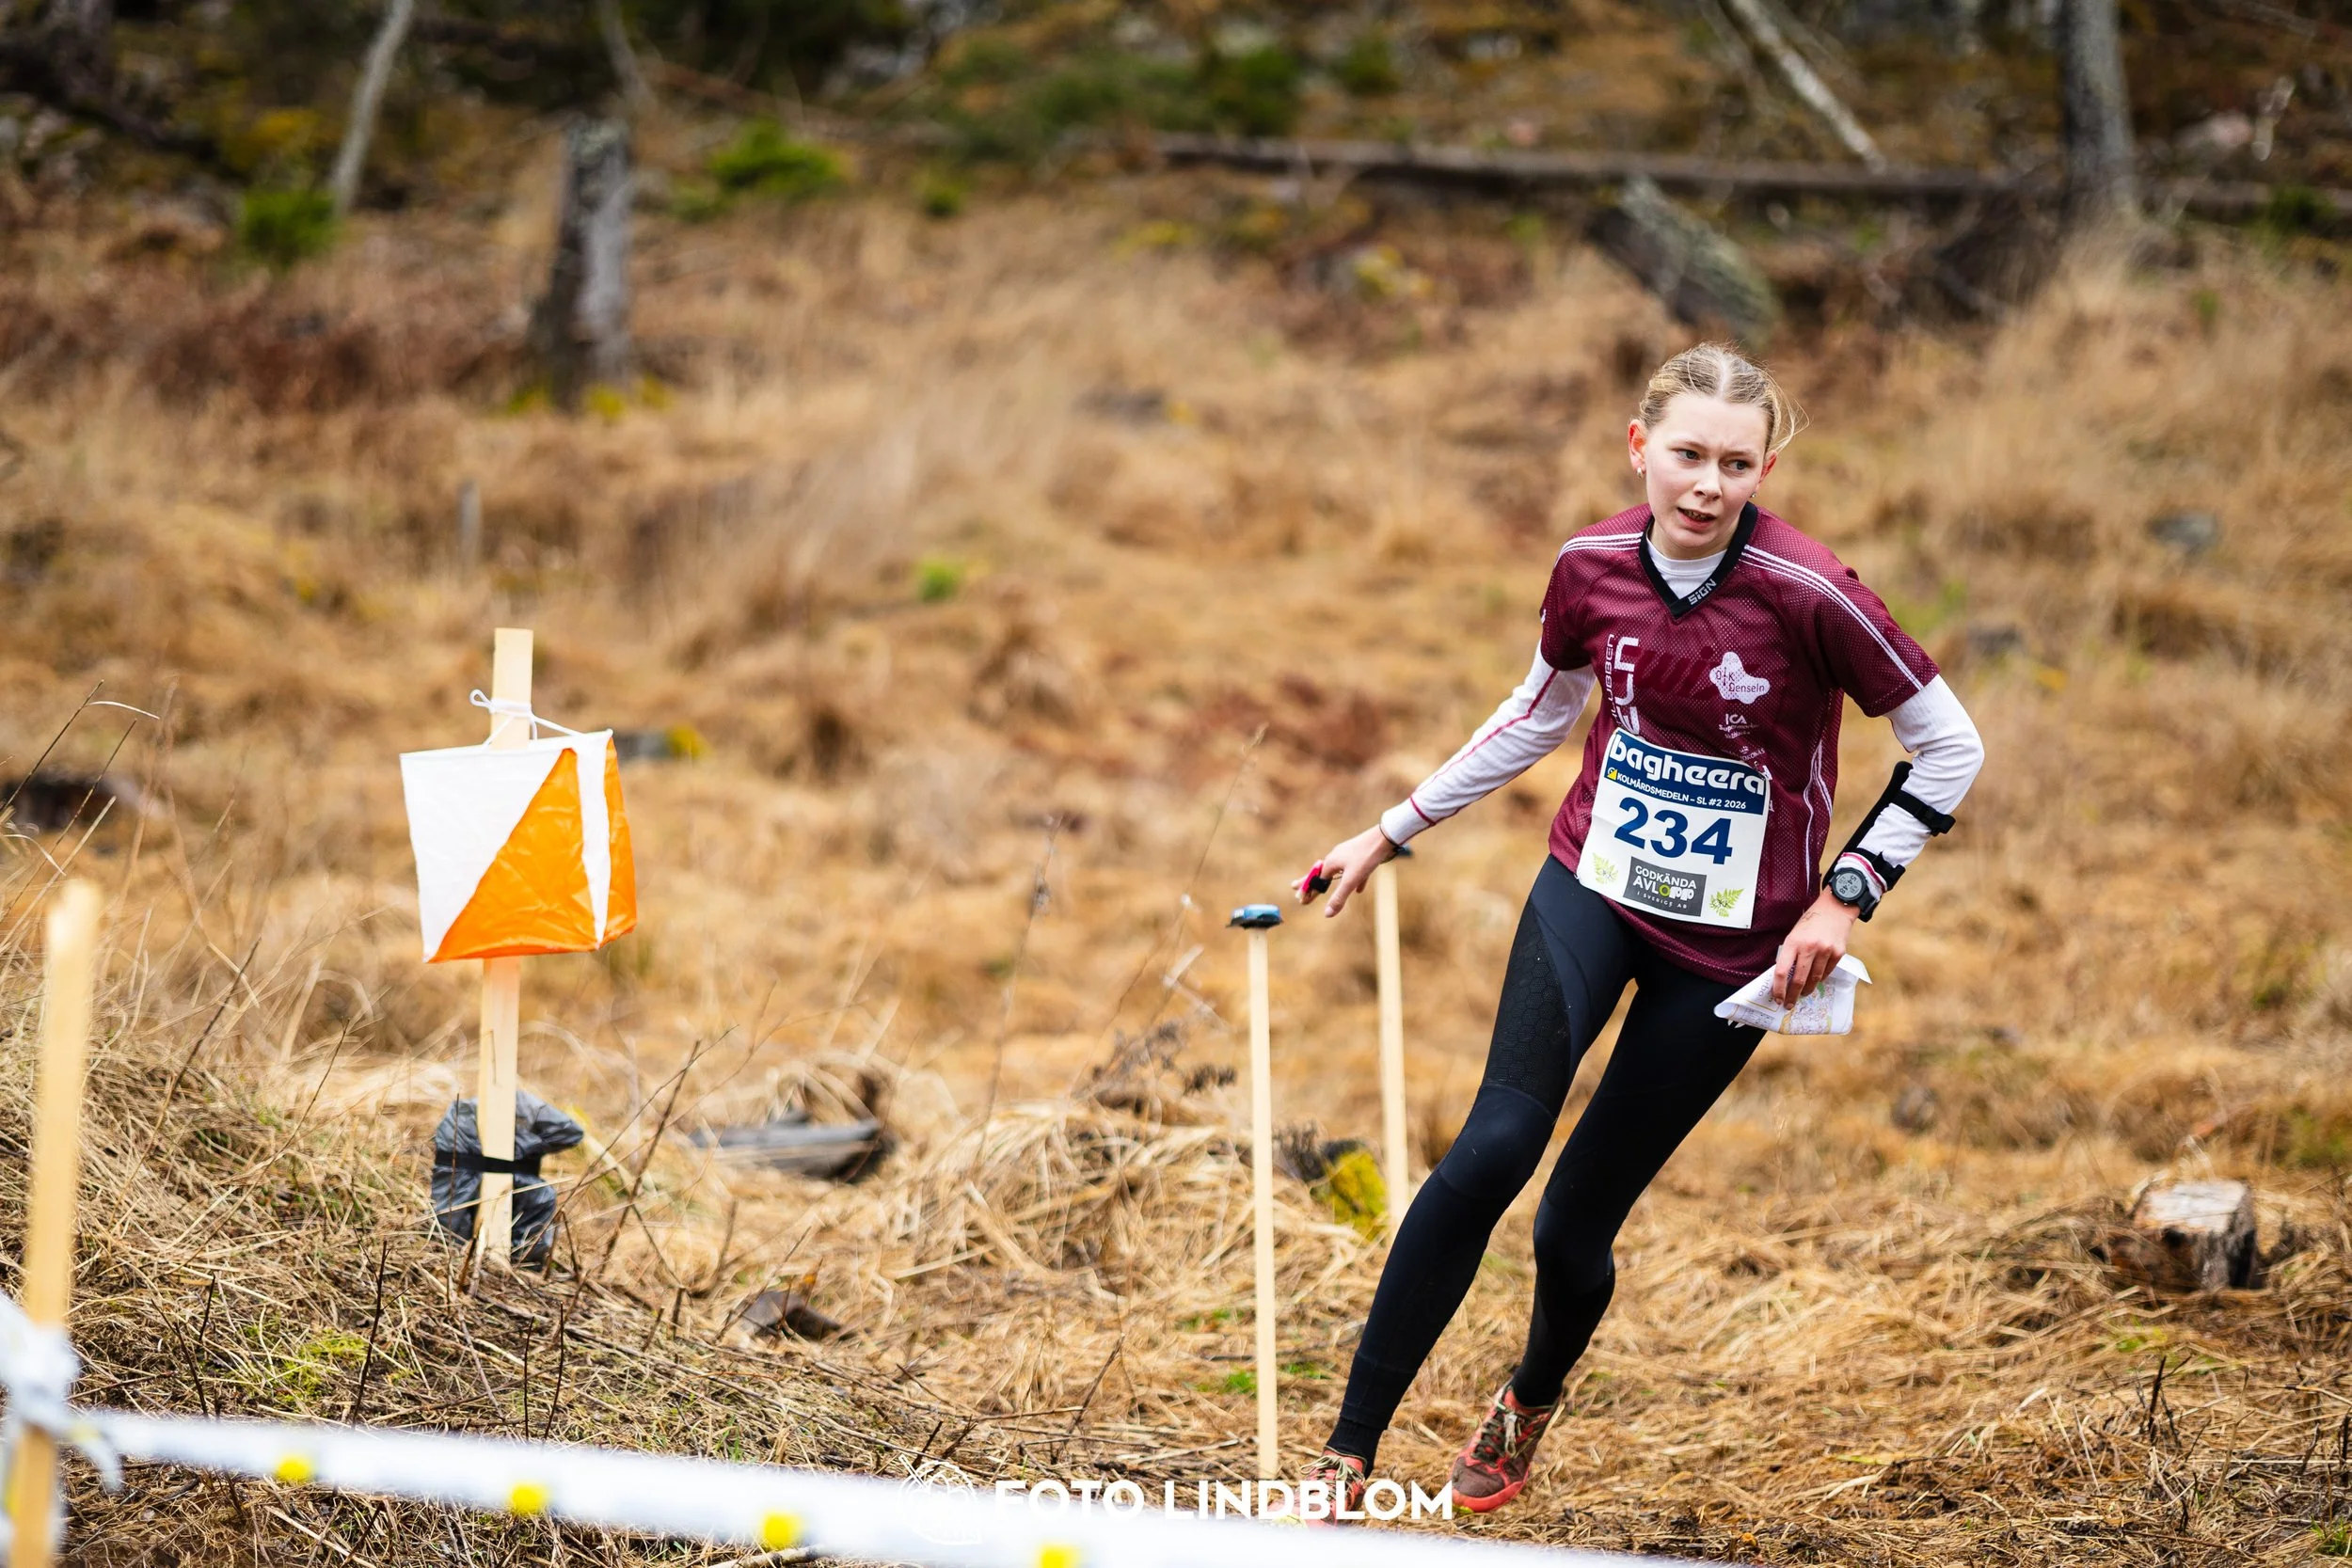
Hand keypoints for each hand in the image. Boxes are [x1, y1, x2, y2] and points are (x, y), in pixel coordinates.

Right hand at [1296, 825, 1397, 917]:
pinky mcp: (1359, 855)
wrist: (1384, 837)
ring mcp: (1348, 855)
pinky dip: (1354, 881)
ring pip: (1337, 872)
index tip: (1300, 901)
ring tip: (1325, 886)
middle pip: (1321, 874)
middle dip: (1311, 883)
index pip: (1316, 881)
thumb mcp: (1352, 880)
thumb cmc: (1366, 857)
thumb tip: (1327, 914)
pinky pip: (1354, 871)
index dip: (1308, 892)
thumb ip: (1339, 897)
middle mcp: (1336, 857)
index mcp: (1331, 863)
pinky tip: (1360, 890)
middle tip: (1294, 886)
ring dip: (1330, 881)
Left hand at [1771, 889, 1856, 1006]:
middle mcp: (1809, 948)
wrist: (1835, 909)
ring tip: (1803, 994)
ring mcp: (1825, 951)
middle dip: (1792, 995)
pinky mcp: (1838, 953)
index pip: (1782, 971)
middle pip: (1799, 979)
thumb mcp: (1794, 935)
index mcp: (1793, 942)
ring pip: (1814, 979)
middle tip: (1789, 1004)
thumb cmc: (1810, 923)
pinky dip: (1820, 978)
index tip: (1777, 998)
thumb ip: (1790, 954)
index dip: (1778, 988)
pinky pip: (1827, 973)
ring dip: (1807, 990)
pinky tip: (1816, 980)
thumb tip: (1785, 978)